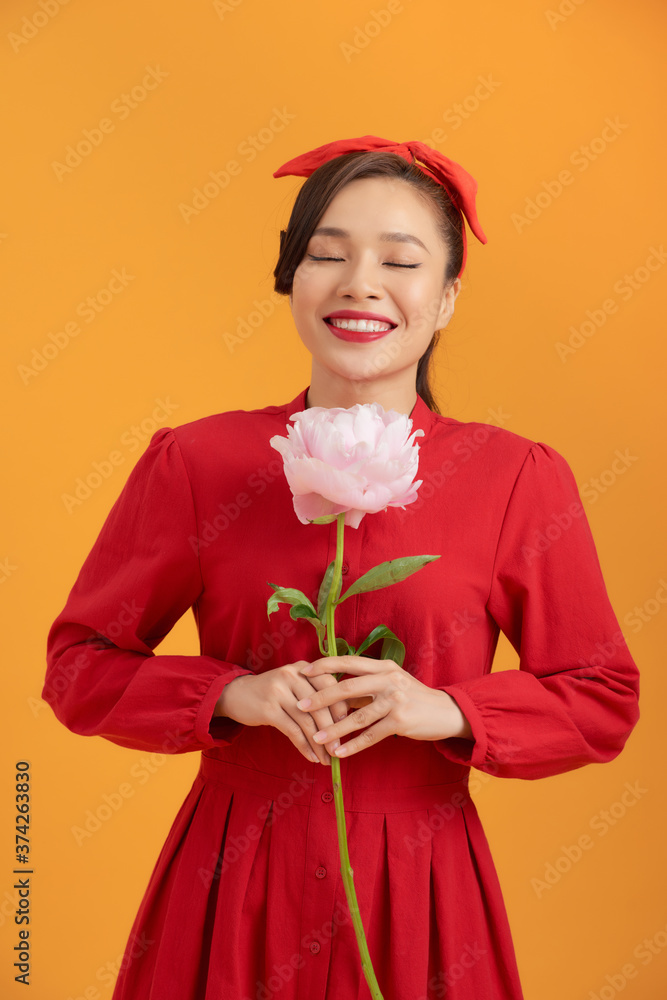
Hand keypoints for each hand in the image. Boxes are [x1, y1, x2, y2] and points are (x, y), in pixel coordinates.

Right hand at [214, 662, 349, 764]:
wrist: (237, 694)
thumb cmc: (273, 692)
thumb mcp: (294, 685)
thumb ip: (316, 692)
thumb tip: (346, 715)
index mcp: (303, 668)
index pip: (330, 686)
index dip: (341, 707)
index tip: (349, 726)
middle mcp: (292, 675)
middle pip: (321, 705)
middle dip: (333, 730)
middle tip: (339, 749)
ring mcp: (279, 691)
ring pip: (307, 721)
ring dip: (319, 743)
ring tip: (327, 758)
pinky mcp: (268, 708)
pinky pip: (293, 731)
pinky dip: (304, 746)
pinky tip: (311, 757)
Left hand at [294, 655, 473, 758]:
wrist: (445, 712)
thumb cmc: (412, 697)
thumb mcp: (390, 684)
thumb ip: (364, 688)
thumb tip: (333, 696)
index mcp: (383, 667)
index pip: (349, 661)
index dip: (325, 665)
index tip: (304, 671)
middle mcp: (388, 680)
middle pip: (347, 687)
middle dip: (321, 698)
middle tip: (301, 706)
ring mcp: (395, 700)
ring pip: (357, 717)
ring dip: (334, 729)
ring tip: (316, 737)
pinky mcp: (400, 721)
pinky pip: (370, 735)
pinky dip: (353, 746)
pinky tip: (339, 753)